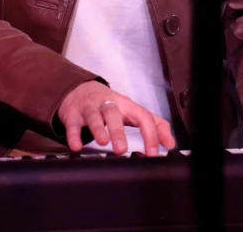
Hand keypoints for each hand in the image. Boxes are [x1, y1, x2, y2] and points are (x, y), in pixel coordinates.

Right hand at [57, 81, 174, 155]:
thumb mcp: (132, 111)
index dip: (149, 134)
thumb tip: (170, 143)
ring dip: (97, 128)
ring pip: (93, 115)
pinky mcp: (73, 114)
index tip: (152, 154)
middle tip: (122, 150)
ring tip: (102, 142)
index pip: (141, 116)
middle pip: (114, 113)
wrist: (80, 90)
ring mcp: (89, 107)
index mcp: (126, 105)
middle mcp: (108, 104)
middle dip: (118, 131)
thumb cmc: (110, 104)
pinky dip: (73, 134)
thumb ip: (153, 124)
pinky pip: (72, 123)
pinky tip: (76, 146)